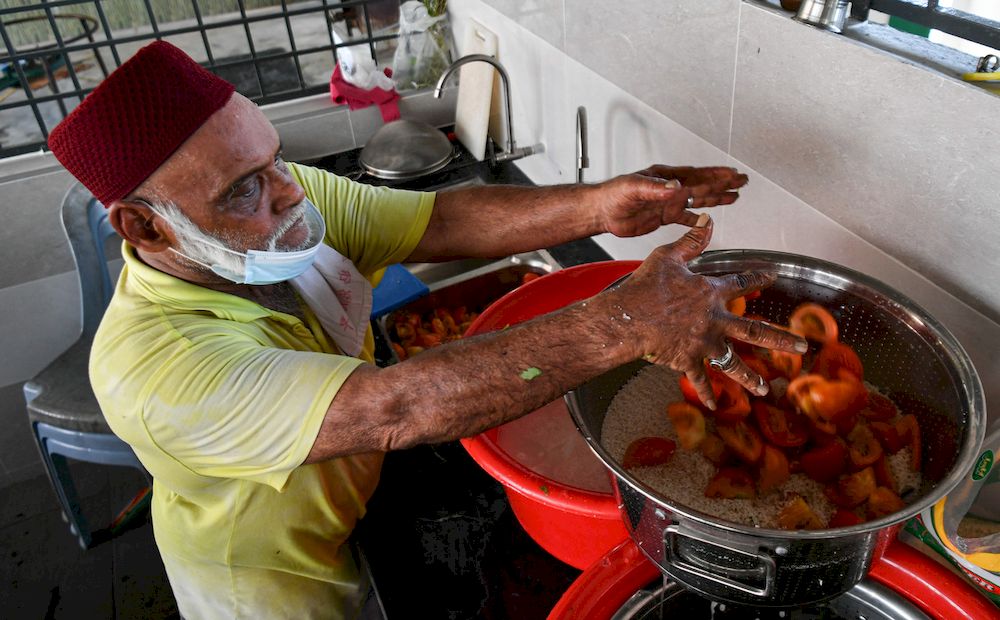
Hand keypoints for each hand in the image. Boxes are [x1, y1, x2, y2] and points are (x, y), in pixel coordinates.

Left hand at [596, 165, 748, 236]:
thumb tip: (676, 187)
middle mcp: (670, 189)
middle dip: (724, 183)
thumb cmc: (612, 195)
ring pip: (698, 200)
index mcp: (666, 178)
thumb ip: (655, 188)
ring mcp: (668, 203)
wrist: (600, 211)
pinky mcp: (662, 217)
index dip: (716, 175)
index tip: (733, 173)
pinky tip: (709, 219)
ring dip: (716, 198)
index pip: (697, 175)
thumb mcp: (633, 187)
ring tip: (735, 196)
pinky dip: (698, 219)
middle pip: (703, 185)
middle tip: (743, 181)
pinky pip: (685, 217)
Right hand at [606, 217, 806, 409]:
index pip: (741, 282)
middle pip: (755, 332)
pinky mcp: (688, 360)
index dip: (758, 277)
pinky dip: (705, 392)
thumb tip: (708, 220)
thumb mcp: (669, 257)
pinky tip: (713, 405)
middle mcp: (715, 320)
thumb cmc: (646, 286)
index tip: (773, 274)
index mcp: (711, 293)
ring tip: (766, 389)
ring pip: (734, 363)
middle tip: (802, 346)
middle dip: (781, 340)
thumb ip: (692, 241)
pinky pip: (699, 379)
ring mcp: (704, 344)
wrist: (629, 318)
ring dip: (751, 377)